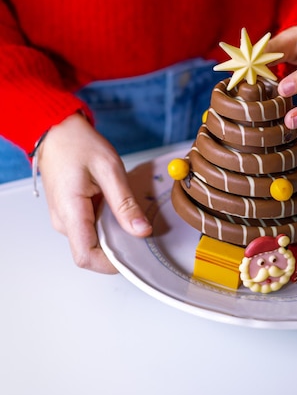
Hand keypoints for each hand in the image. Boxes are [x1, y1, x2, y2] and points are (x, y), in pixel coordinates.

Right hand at [38, 113, 151, 272]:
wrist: (56, 131)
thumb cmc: (78, 144)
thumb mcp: (109, 169)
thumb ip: (125, 203)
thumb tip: (142, 231)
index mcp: (70, 212)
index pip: (86, 257)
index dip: (111, 263)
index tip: (135, 254)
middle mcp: (63, 221)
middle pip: (91, 252)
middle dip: (117, 248)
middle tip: (141, 230)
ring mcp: (65, 219)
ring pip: (92, 241)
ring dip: (113, 235)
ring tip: (129, 214)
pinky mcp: (69, 214)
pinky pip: (90, 229)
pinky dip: (107, 225)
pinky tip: (118, 209)